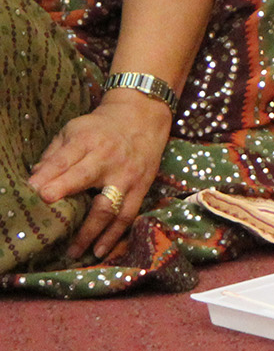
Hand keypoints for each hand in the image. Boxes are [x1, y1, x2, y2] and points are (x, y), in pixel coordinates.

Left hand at [28, 89, 170, 259]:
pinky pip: (127, 215)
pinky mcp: (141, 188)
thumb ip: (54, 155)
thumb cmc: (100, 128)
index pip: (65, 158)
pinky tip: (100, 250)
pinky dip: (114, 235)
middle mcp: (108, 158)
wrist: (144, 118)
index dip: (49, 174)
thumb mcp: (74, 130)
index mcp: (88, 140)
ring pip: (108, 205)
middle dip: (65, 189)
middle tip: (48, 204)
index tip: (34, 190)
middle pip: (86, 176)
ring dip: (90, 230)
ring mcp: (126, 175)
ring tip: (73, 252)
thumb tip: (34, 181)